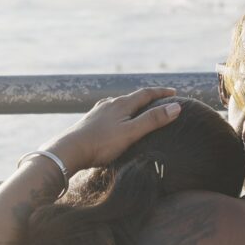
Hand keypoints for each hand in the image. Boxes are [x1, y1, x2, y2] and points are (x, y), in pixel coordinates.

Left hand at [41, 87, 181, 171]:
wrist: (68, 151)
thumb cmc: (101, 143)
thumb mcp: (131, 133)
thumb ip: (152, 120)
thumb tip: (176, 107)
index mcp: (122, 104)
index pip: (146, 93)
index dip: (161, 93)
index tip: (174, 93)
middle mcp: (109, 103)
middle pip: (132, 97)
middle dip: (147, 98)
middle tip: (160, 100)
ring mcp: (98, 112)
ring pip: (119, 104)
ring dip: (132, 105)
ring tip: (139, 110)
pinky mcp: (90, 121)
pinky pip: (109, 113)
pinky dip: (119, 113)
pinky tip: (115, 120)